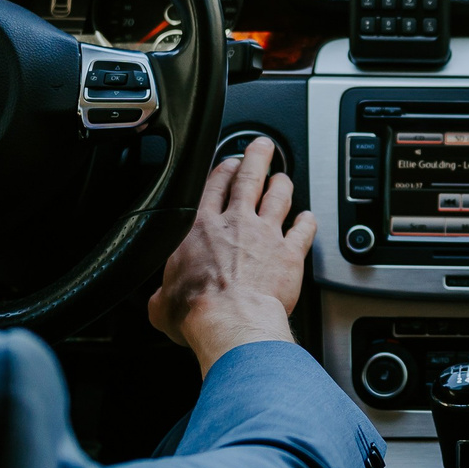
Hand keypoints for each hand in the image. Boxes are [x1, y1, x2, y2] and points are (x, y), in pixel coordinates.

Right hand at [148, 138, 314, 375]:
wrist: (232, 321)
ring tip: (283, 177)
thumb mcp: (163, 303)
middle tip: (262, 146)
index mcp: (201, 229)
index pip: (213, 187)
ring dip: (282, 184)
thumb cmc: (197, 311)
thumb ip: (163, 295)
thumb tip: (160, 303)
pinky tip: (308, 217)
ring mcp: (265, 236)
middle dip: (256, 158)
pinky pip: (302, 231)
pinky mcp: (289, 253)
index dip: (222, 170)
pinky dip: (307, 222)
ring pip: (278, 197)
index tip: (228, 164)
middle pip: (249, 179)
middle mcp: (235, 224)